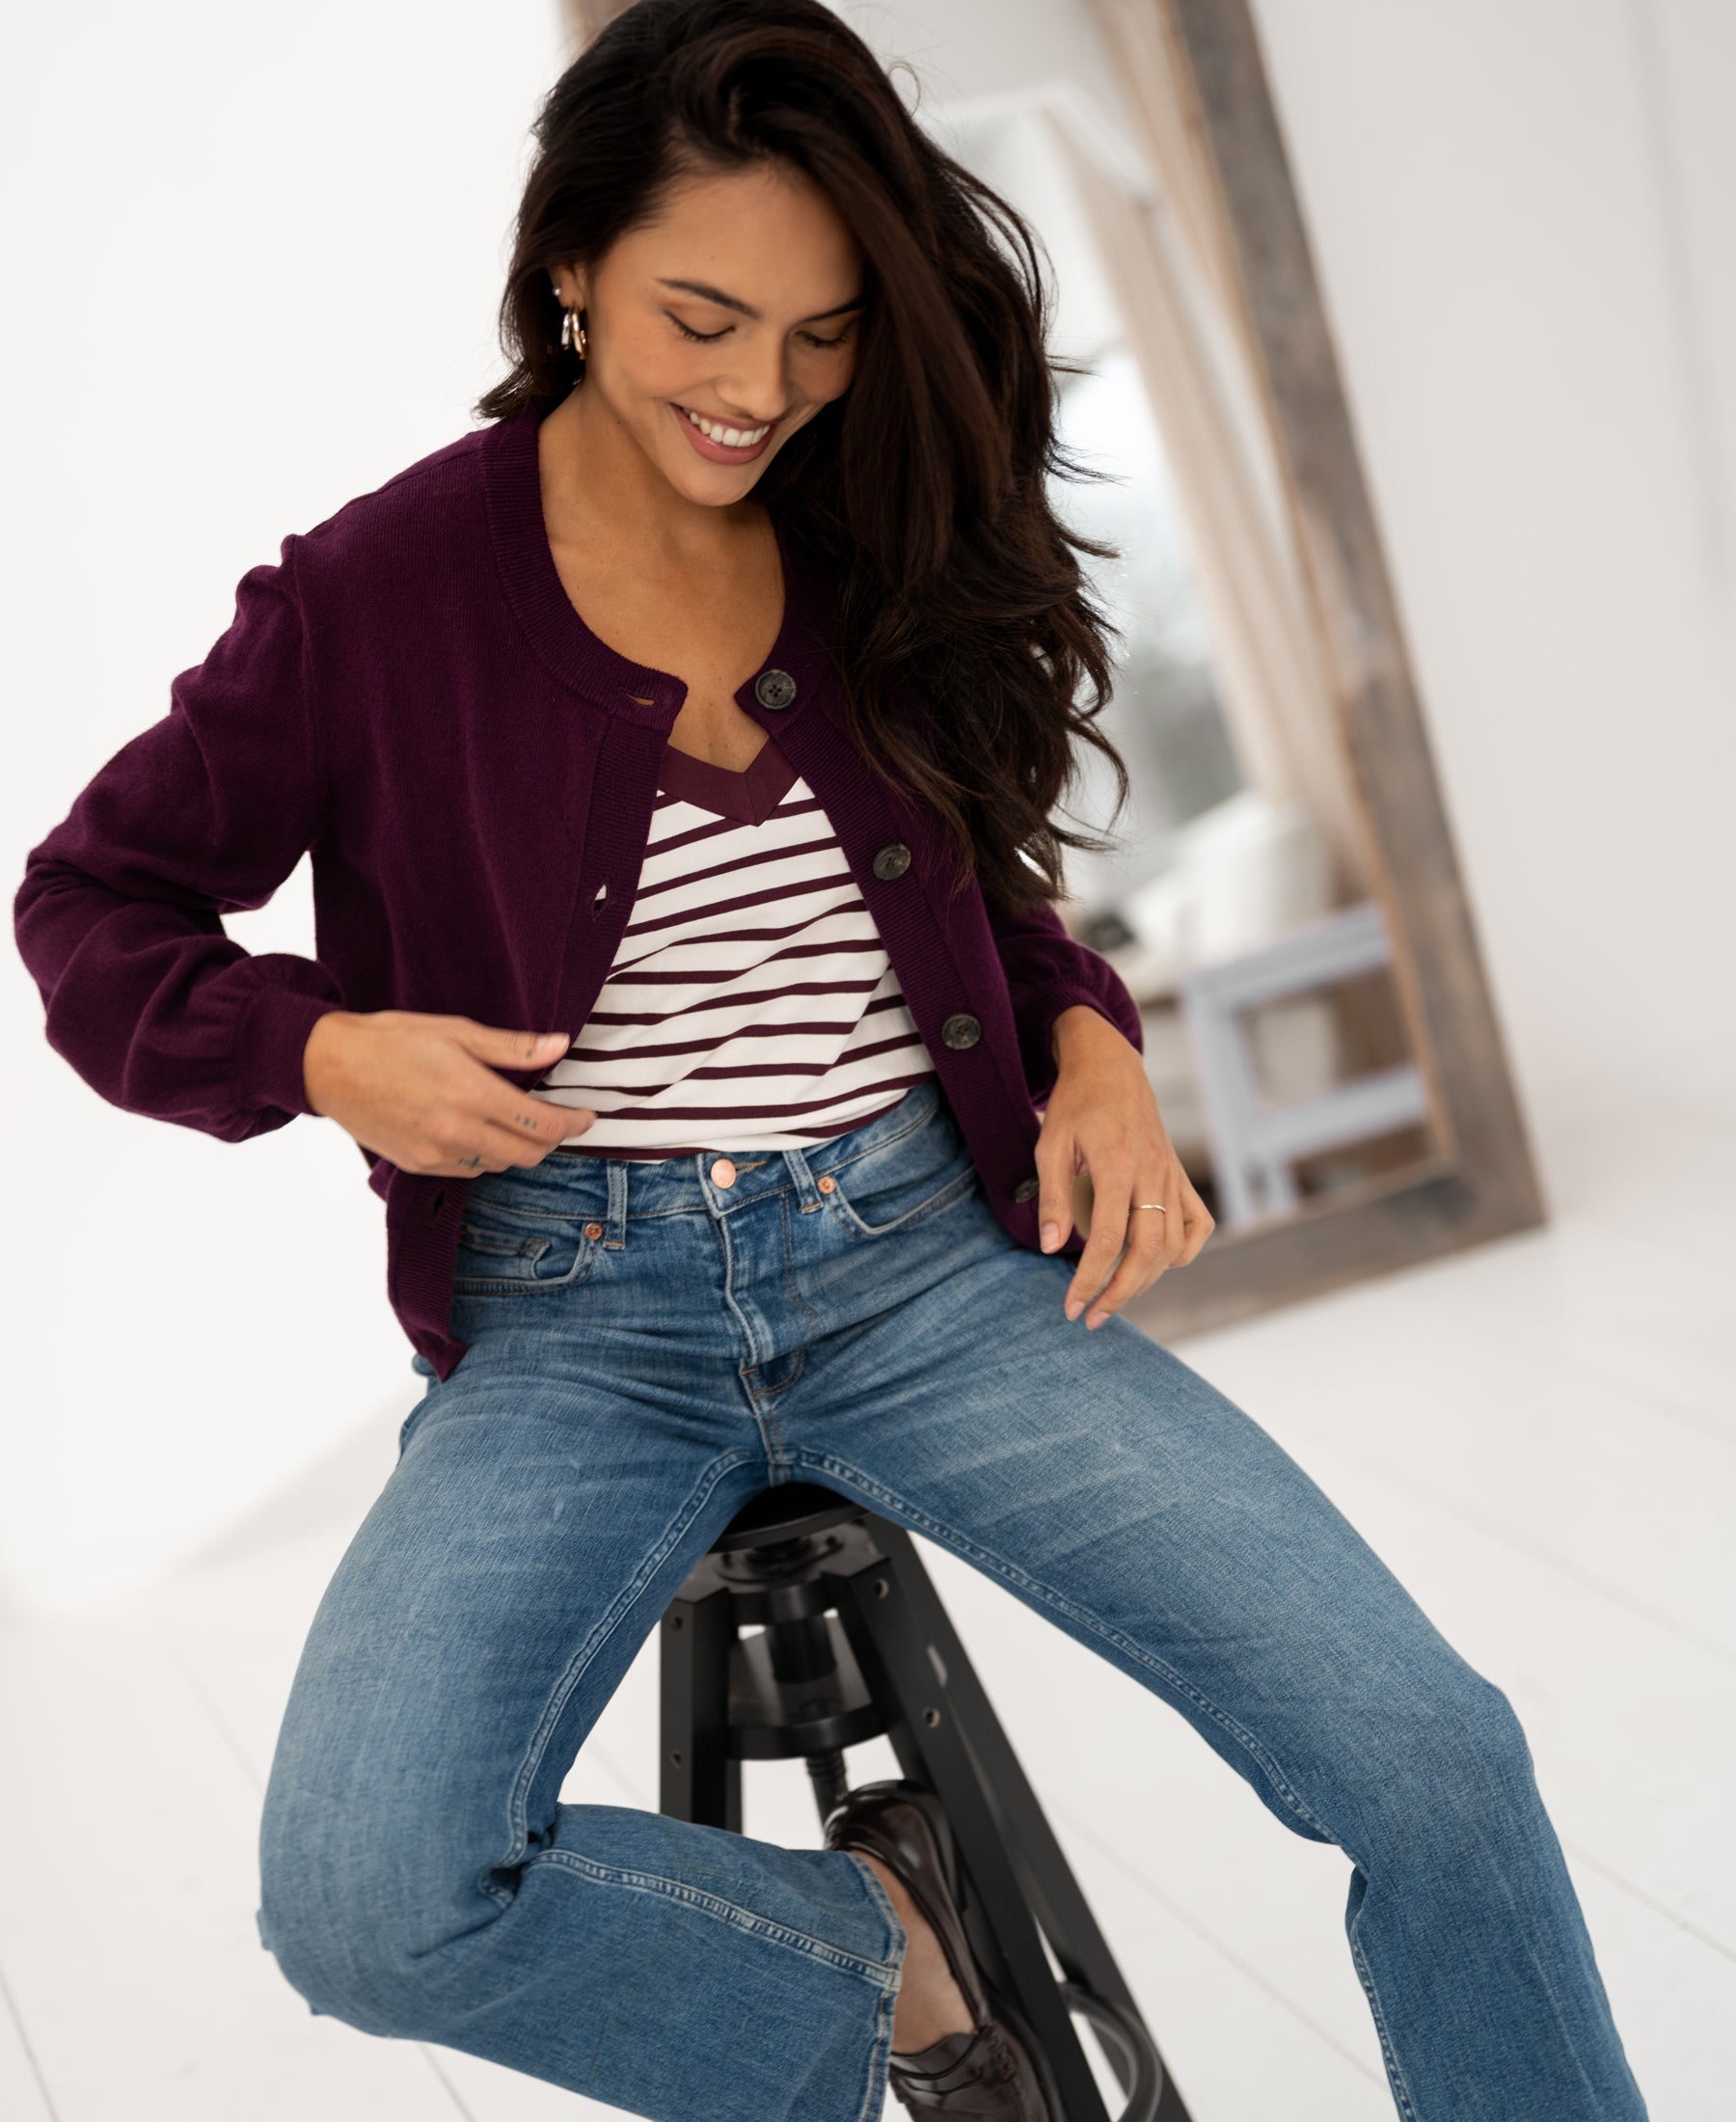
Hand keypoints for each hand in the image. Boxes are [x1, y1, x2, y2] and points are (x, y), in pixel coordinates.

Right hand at [301, 1010, 595, 1174]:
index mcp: (472, 1094)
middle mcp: (457, 1132)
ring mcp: (436, 1154)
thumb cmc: (392, 1040)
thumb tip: (561, 1045)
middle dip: (552, 1139)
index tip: (586, 1116)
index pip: (543, 1125)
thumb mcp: (456, 1031)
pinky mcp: (418, 1165)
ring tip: (518, 1121)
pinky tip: (480, 1131)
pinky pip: (469, 1170)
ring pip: (500, 1165)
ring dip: (518, 1148)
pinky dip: (486, 1155)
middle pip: (529, 1154)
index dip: (573, 1124)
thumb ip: (512, 1047)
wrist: (329, 1067)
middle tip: (559, 1119)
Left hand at [1035, 1005, 1213, 1327]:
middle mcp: (1152, 1174)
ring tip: (1113, 1298)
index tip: (1071, 1306)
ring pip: (1172, 1245)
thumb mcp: (1049, 1146)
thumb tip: (1051, 1248)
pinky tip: (1156, 1264)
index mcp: (1117, 1165)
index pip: (1109, 1241)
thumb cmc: (1075, 1105)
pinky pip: (1196, 1225)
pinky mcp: (1180, 1176)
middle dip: (1119, 1293)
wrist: (1110, 1066)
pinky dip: (1182, 1252)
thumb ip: (1052, 1198)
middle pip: (1147, 1252)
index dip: (1090, 1280)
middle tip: (1090, 1317)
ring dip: (1146, 1281)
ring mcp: (1172, 1176)